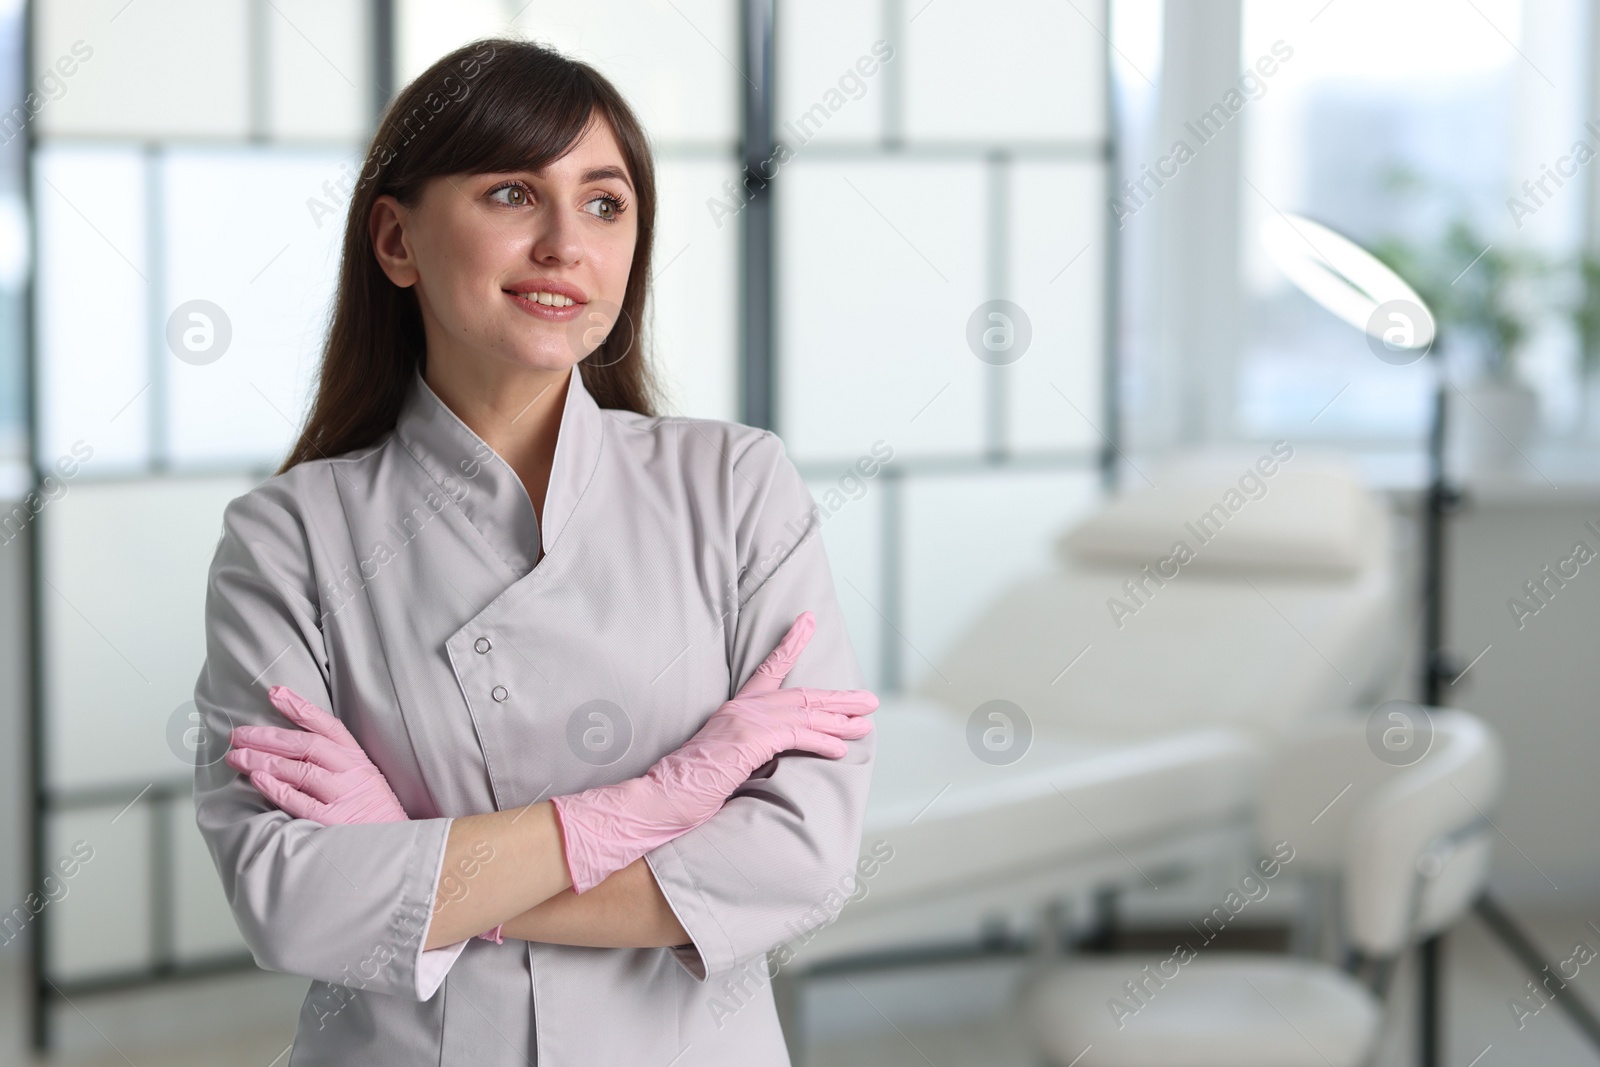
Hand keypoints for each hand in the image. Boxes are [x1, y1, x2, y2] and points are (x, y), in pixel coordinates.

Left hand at [225, 686, 407, 824]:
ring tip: (236, 756)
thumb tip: (290, 751)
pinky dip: (277, 788)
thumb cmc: (374, 816)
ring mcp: (344, 796)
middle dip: (268, 736)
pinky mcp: (334, 821)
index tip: (275, 693)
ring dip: (264, 760)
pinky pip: (300, 801)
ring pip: (300, 770)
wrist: (397, 851)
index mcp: (359, 760)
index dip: (300, 708)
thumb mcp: (365, 781)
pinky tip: (257, 779)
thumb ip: (336, 765)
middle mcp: (352, 773)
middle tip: (238, 734)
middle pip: (306, 745)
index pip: (328, 726)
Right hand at [550, 611, 877, 892]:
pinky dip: (821, 742)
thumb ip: (750, 749)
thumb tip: (774, 753)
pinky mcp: (748, 739)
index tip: (809, 622)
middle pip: (801, 694)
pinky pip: (795, 735)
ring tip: (866, 723)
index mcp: (736, 709)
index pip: (769, 668)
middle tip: (869, 699)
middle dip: (839, 698)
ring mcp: (745, 721)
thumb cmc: (689, 786)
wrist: (660, 797)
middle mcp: (742, 708)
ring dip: (840, 721)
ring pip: (804, 714)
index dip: (791, 644)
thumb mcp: (726, 760)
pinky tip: (839, 750)